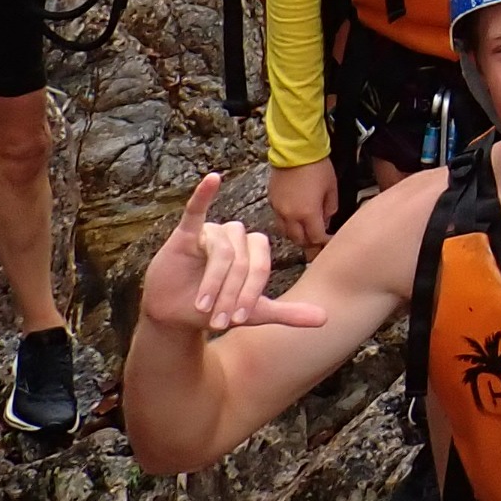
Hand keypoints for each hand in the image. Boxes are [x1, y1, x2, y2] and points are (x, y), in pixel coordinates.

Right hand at [143, 173, 329, 336]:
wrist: (175, 314)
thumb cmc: (216, 308)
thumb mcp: (253, 314)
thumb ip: (287, 312)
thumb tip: (325, 318)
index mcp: (255, 249)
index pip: (260, 267)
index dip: (249, 294)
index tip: (236, 320)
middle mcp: (236, 236)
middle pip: (241, 261)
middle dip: (230, 293)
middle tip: (219, 319)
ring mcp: (212, 232)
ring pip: (221, 252)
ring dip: (212, 282)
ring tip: (202, 306)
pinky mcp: (187, 232)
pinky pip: (197, 209)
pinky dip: (204, 194)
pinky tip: (213, 180)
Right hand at [271, 158, 337, 253]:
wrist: (296, 149)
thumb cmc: (316, 166)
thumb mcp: (332, 188)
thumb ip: (330, 209)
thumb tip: (326, 220)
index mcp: (307, 213)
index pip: (315, 239)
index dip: (324, 242)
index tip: (330, 241)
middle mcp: (290, 215)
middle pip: (299, 240)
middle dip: (310, 243)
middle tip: (318, 240)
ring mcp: (278, 209)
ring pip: (286, 233)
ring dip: (297, 235)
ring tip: (306, 232)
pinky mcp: (272, 201)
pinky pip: (278, 220)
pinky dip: (287, 224)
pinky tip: (295, 219)